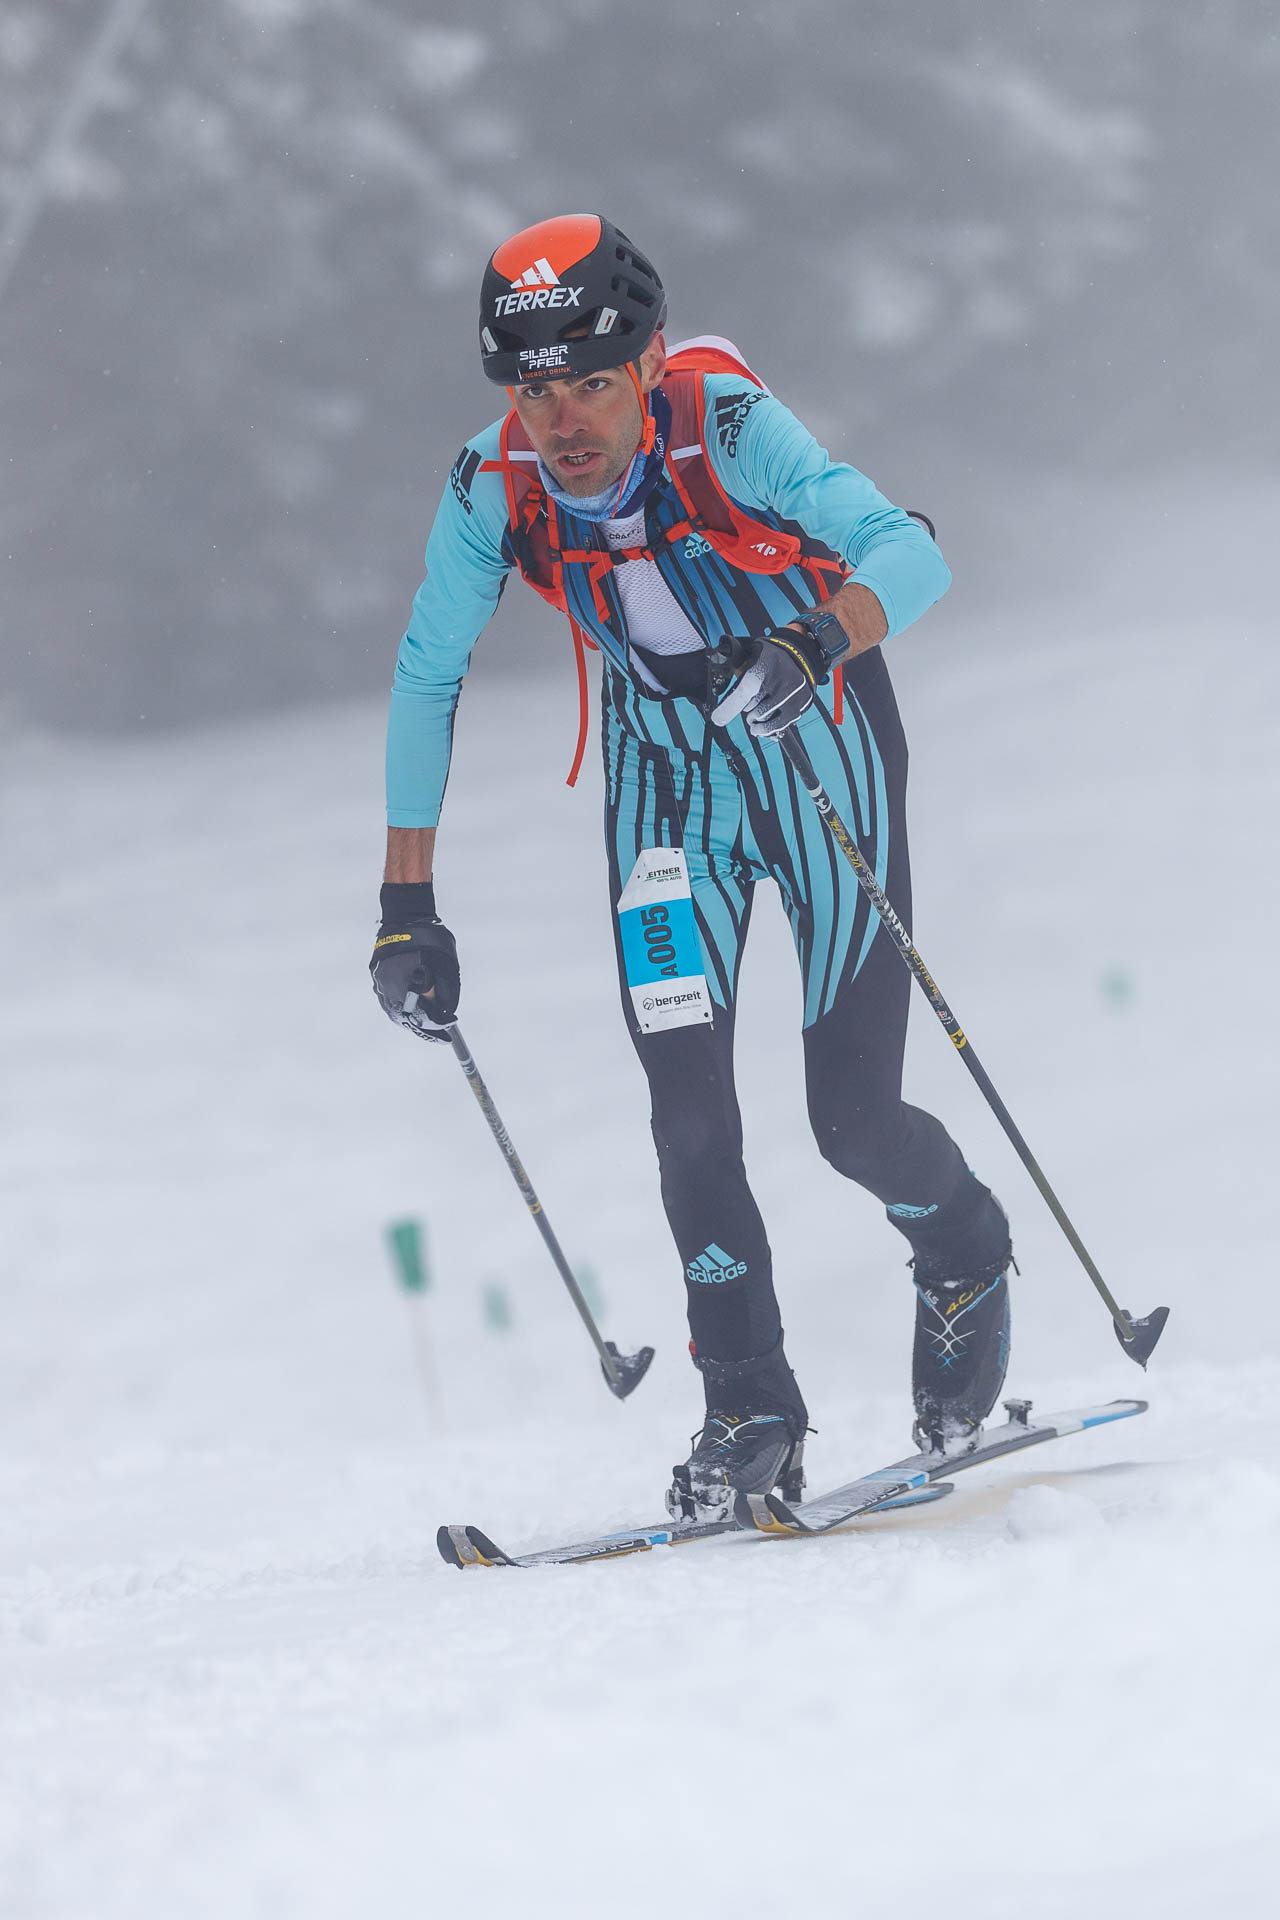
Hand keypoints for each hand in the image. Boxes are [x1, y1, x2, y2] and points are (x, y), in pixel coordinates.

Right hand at [370, 882, 459, 1041]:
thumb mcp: (445, 964)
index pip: (420, 1016)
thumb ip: (446, 991)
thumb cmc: (429, 938)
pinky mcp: (377, 976)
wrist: (405, 916)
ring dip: (410, 1020)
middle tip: (438, 1034)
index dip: (435, 1026)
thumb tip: (445, 1014)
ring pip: (394, 1011)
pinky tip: (412, 1011)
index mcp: (404, 984)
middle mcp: (387, 987)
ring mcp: (379, 982)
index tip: (448, 1031)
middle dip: (422, 1027)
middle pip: (404, 1018)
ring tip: (427, 1026)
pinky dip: (401, 1008)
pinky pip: (389, 1000)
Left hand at [709, 625, 825, 737]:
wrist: (799, 654)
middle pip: (754, 709)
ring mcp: (792, 694)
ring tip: (755, 717)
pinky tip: (763, 728)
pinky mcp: (800, 704)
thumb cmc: (769, 657)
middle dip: (747, 711)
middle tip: (748, 705)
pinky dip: (769, 729)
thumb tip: (720, 679)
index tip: (718, 719)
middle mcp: (780, 680)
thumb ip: (734, 666)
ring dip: (756, 722)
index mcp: (764, 664)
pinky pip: (781, 725)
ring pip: (766, 720)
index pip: (744, 690)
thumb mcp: (749, 653)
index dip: (730, 707)